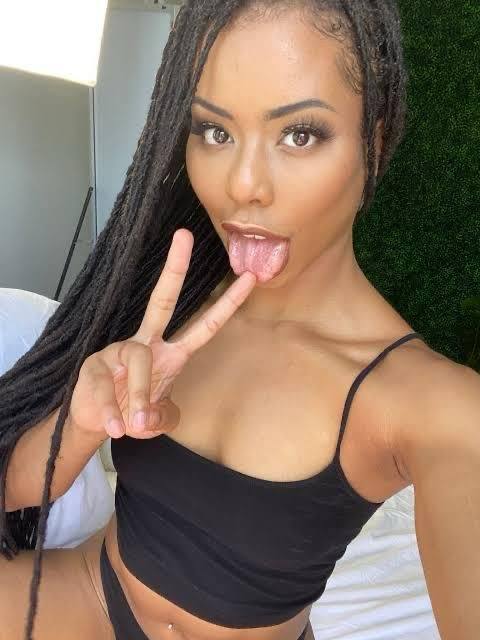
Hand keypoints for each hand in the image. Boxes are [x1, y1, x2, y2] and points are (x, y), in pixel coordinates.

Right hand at [68, 229, 255, 439]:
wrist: (94, 422)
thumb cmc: (131, 410)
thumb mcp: (157, 418)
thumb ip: (164, 417)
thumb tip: (154, 418)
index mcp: (170, 354)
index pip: (204, 326)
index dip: (227, 304)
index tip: (250, 277)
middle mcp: (147, 345)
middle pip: (162, 302)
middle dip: (175, 270)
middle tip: (185, 235)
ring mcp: (119, 352)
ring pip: (140, 361)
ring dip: (140, 395)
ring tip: (135, 423)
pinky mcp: (95, 366)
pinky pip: (107, 388)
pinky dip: (114, 413)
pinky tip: (116, 427)